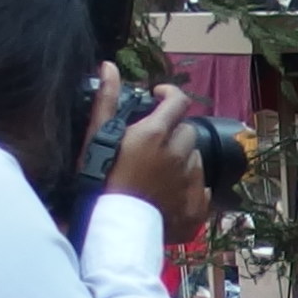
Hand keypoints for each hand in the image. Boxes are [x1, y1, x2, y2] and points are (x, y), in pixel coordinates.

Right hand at [106, 81, 215, 237]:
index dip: (170, 94)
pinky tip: (168, 194)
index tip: (158, 97)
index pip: (179, 101)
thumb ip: (107, 100)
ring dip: (181, 159)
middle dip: (173, 131)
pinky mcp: (197, 207)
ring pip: (194, 159)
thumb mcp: (97, 138)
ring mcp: (190, 181)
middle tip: (152, 143)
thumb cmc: (100, 182)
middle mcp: (179, 154)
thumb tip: (110, 66)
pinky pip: (200, 189)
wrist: (113, 230)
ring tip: (157, 172)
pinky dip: (188, 187)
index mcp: (157, 134)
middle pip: (186, 131)